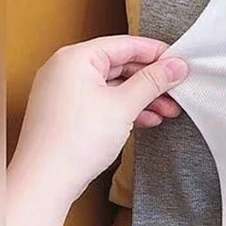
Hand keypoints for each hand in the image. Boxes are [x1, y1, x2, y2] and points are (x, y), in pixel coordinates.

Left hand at [9, 35, 187, 204]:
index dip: (156, 53)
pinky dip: (126, 109)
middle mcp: (67, 69)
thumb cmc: (76, 140)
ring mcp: (66, 91)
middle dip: (152, 81)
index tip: (180, 62)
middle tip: (178, 90)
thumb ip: (153, 81)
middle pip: (120, 65)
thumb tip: (177, 64)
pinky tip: (148, 120)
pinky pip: (104, 101)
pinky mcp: (70, 112)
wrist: (45, 180)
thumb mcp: (124, 105)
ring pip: (114, 86)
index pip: (125, 45)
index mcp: (76, 58)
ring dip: (143, 97)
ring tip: (169, 110)